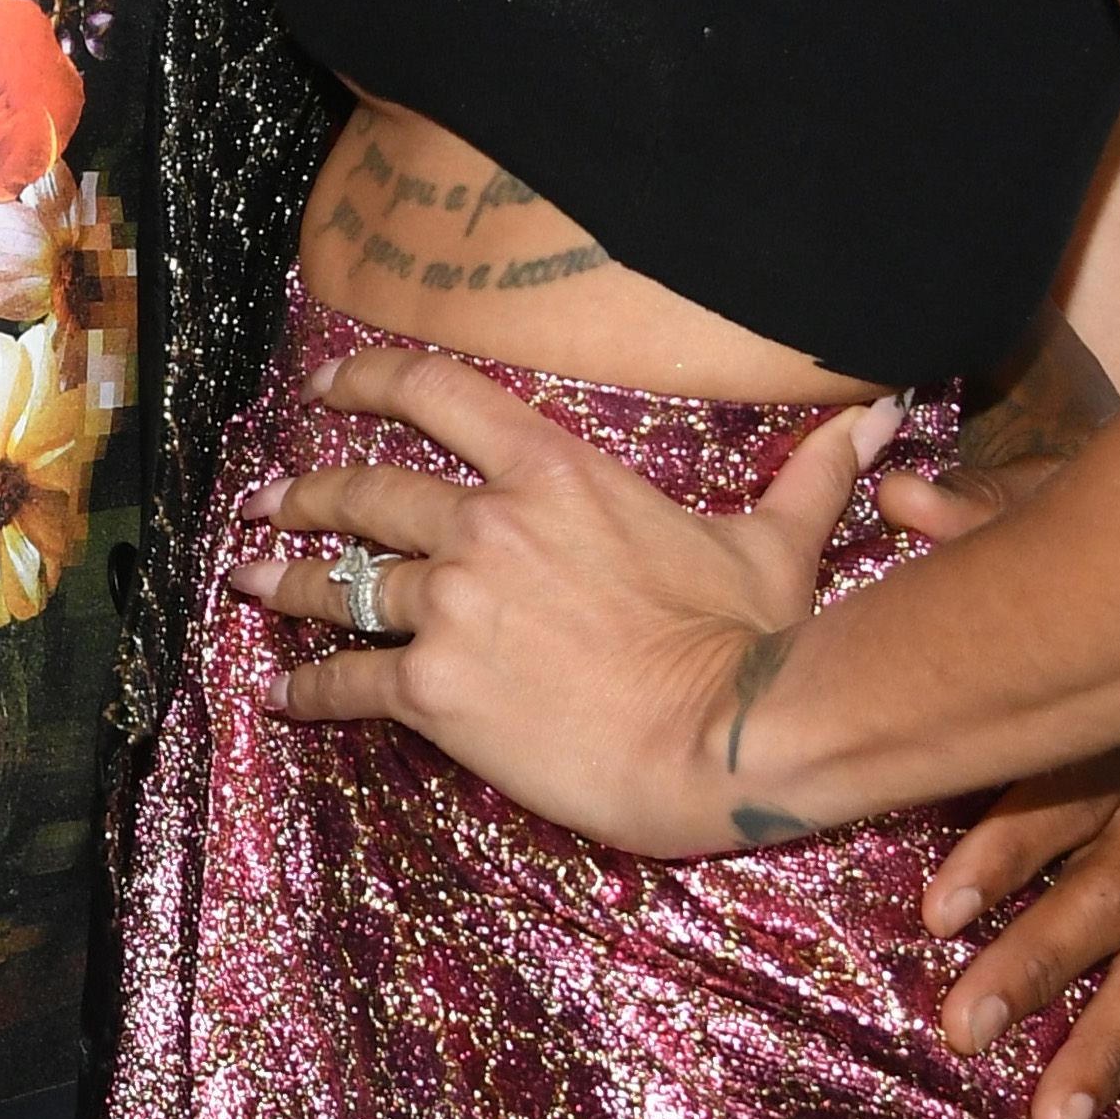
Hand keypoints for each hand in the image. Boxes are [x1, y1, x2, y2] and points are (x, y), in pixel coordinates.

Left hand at [235, 347, 901, 856]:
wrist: (723, 739)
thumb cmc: (750, 642)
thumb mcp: (775, 543)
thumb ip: (808, 472)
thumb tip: (874, 414)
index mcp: (555, 473)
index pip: (436, 394)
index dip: (366, 379)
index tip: (325, 385)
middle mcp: (486, 525)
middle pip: (365, 491)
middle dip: (305, 491)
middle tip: (267, 498)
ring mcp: (453, 606)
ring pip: (338, 581)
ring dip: (284, 579)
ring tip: (245, 579)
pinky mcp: (435, 690)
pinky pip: (347, 681)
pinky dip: (307, 688)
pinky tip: (280, 695)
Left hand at [893, 431, 1119, 1118]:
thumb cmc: (1114, 602)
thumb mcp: (1057, 543)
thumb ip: (978, 531)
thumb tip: (893, 480)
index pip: (1060, 796)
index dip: (1003, 851)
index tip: (936, 910)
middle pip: (1111, 900)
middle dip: (1038, 969)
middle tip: (962, 1029)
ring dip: (1111, 1048)